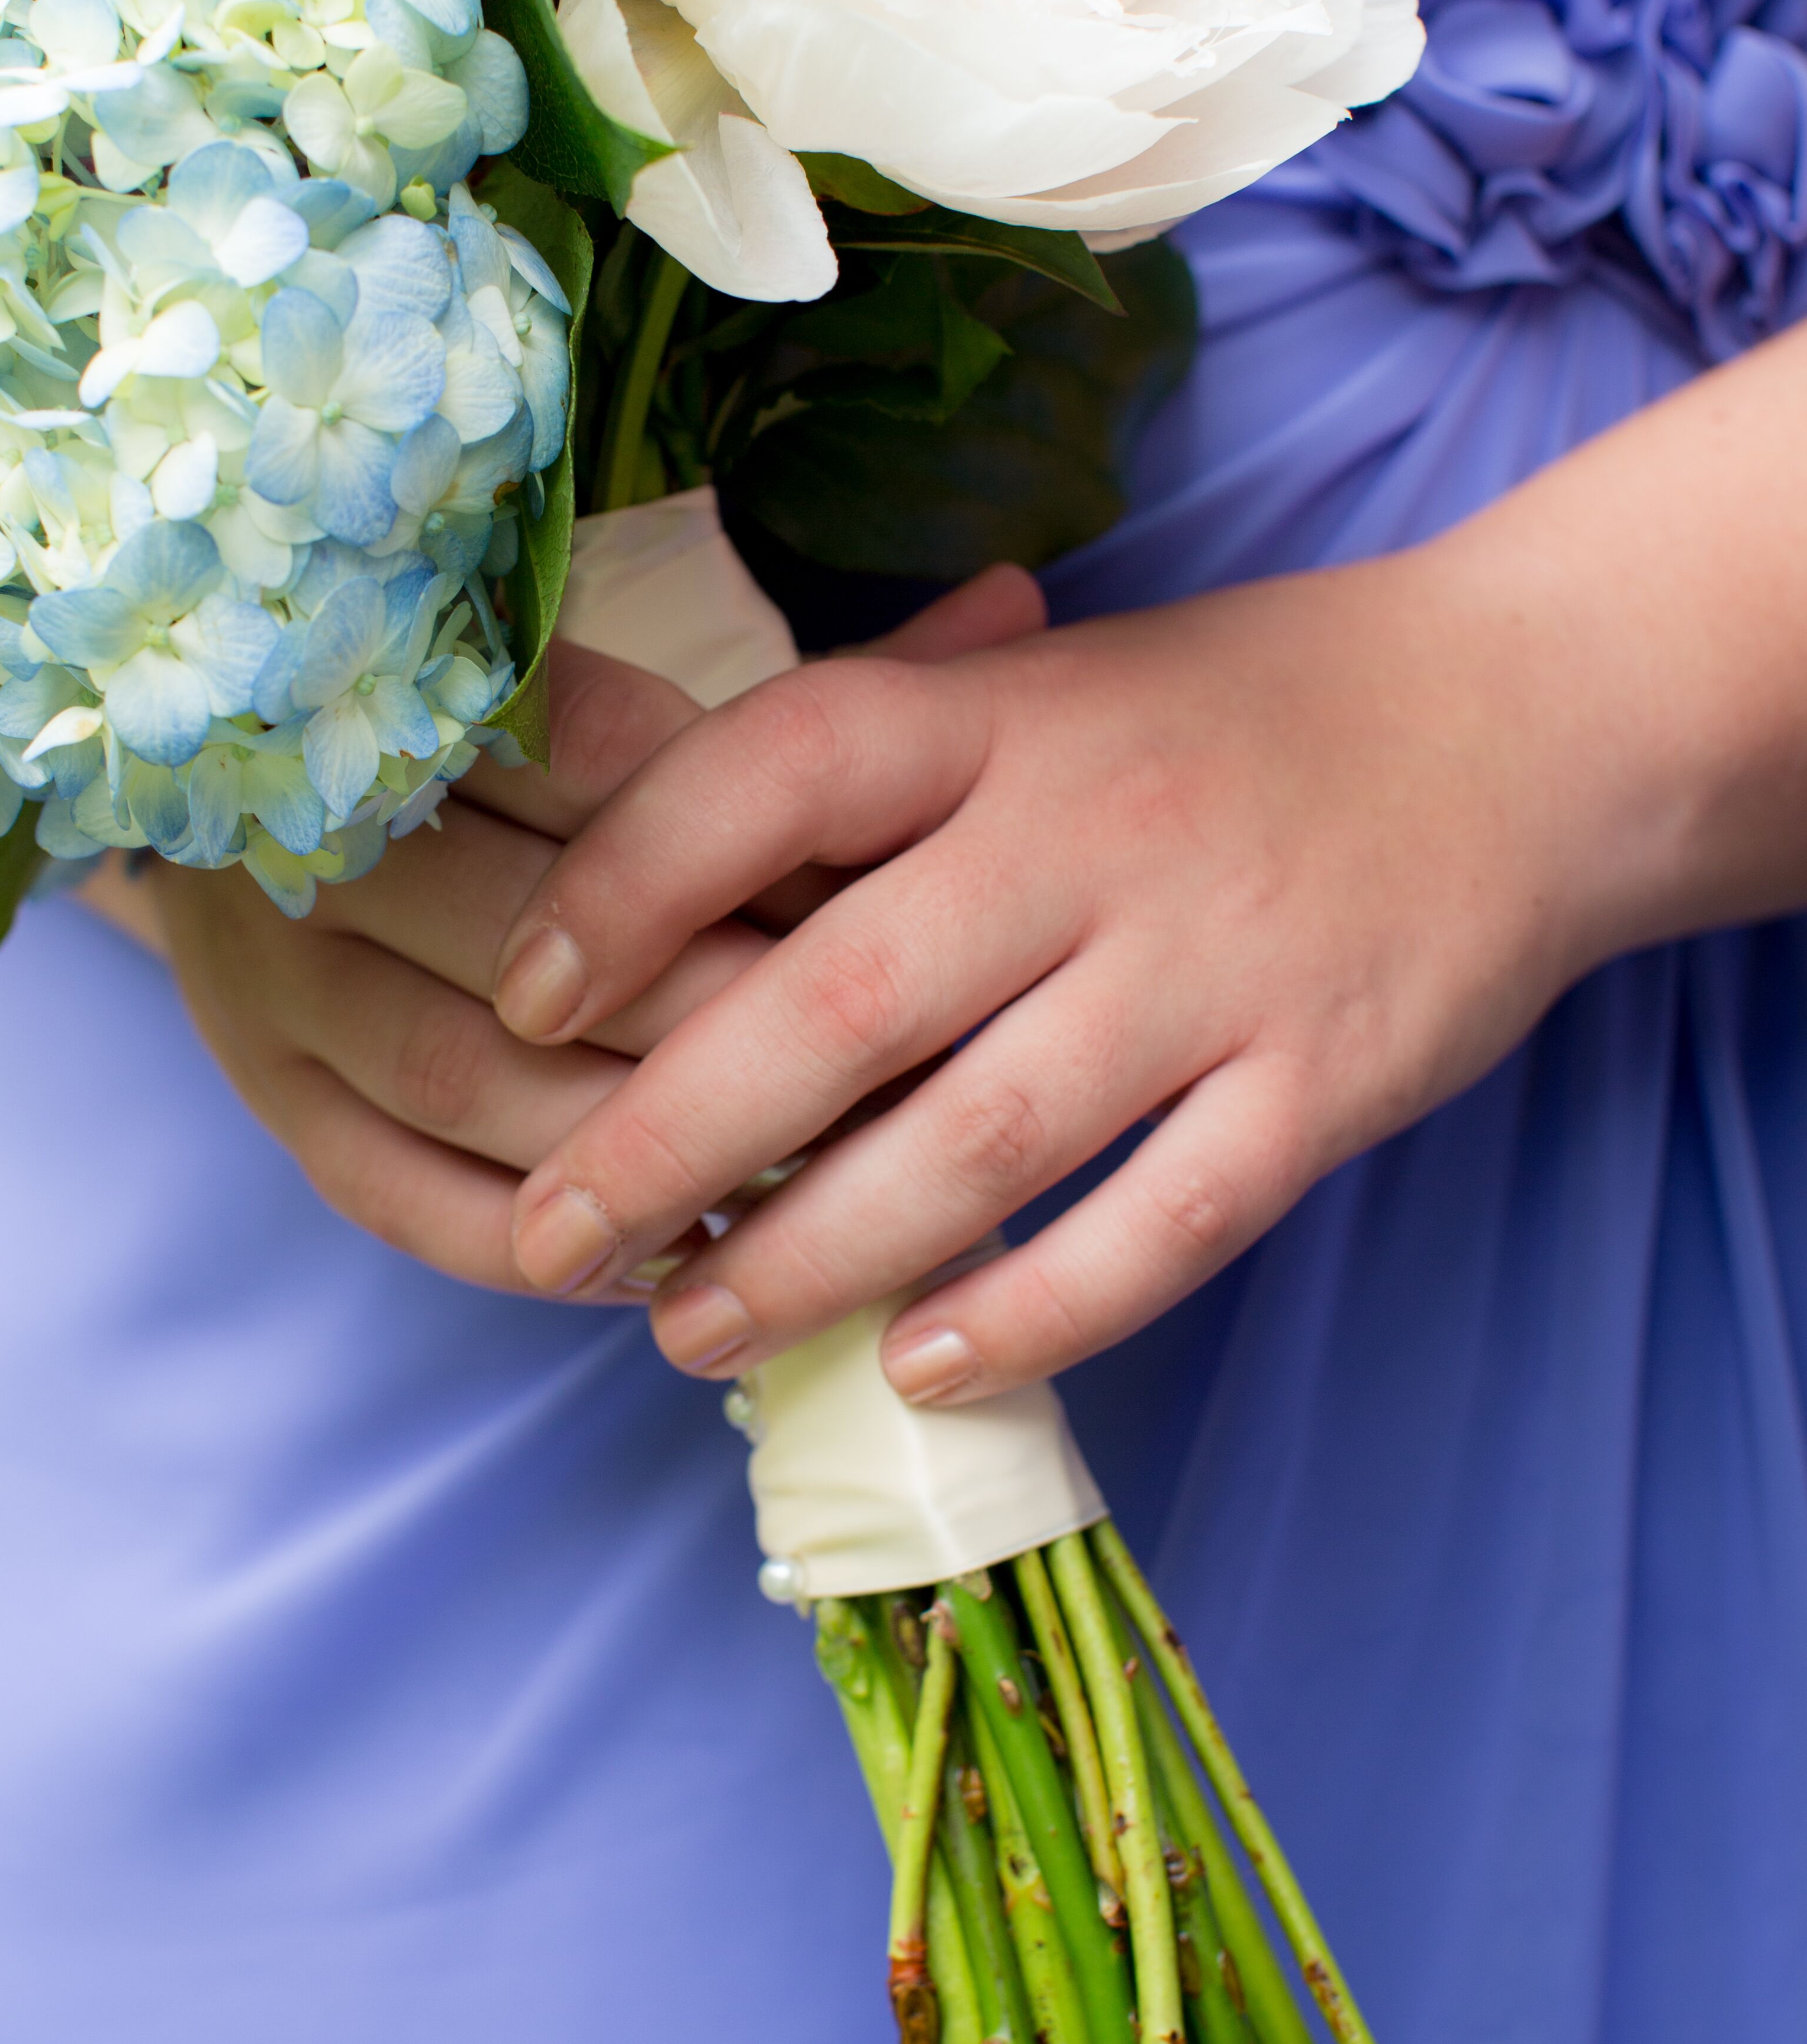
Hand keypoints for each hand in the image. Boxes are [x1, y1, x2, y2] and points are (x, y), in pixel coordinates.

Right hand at [152, 566, 1048, 1289]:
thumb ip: (823, 676)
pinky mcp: (267, 1095)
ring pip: (469, 1079)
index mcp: (420, 698)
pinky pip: (402, 1197)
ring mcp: (278, 978)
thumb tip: (1020, 603)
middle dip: (718, 1017)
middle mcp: (329, 838)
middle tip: (888, 1078)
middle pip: (540, 941)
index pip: (606, 773)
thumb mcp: (661, 686)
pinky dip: (537, 1248)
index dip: (755, 854)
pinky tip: (665, 1261)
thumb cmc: (512, 739)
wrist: (233, 784)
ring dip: (637, 1149)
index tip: (902, 912)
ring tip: (801, 1193)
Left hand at [488, 363, 1806, 1397]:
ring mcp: (1211, 966)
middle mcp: (1089, 835)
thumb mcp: (1036, 679)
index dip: (625, 883)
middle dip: (669, 1137)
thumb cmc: (1222, 713)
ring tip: (688, 1334)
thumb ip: (864, 747)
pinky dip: (1035, 1311)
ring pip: (979, 1141)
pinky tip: (921, 1364)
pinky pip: (1161, 1224)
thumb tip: (609, 806)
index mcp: (996, 720)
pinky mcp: (1322, 1081)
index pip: (772, 774)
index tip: (517, 999)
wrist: (1526, 719)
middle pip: (840, 998)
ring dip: (814, 1255)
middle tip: (553, 1239)